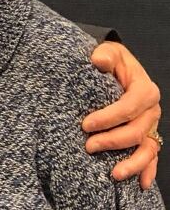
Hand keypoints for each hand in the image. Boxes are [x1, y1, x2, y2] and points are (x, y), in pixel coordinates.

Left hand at [82, 41, 160, 189]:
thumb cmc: (111, 60)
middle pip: (135, 131)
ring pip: (147, 149)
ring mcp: (150, 126)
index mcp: (145, 89)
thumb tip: (98, 60)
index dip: (108, 118)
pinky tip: (141, 184)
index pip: (128, 107)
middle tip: (88, 146)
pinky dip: (147, 170)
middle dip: (112, 141)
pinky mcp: (147, 136)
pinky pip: (151, 156)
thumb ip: (104, 55)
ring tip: (113, 174)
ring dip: (132, 163)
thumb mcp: (108, 51)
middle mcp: (151, 110)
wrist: (116, 68)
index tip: (85, 124)